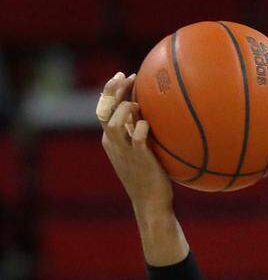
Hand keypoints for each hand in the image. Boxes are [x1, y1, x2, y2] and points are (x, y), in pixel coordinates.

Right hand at [96, 71, 172, 213]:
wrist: (151, 203)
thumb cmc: (151, 178)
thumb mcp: (142, 153)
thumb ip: (140, 135)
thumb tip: (152, 115)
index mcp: (112, 141)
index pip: (103, 109)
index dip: (110, 91)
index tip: (123, 76)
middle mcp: (114, 144)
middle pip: (104, 111)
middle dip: (112, 91)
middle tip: (126, 76)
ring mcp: (124, 152)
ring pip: (113, 123)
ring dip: (122, 109)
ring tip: (135, 102)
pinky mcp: (139, 160)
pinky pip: (137, 139)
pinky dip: (140, 128)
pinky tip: (147, 123)